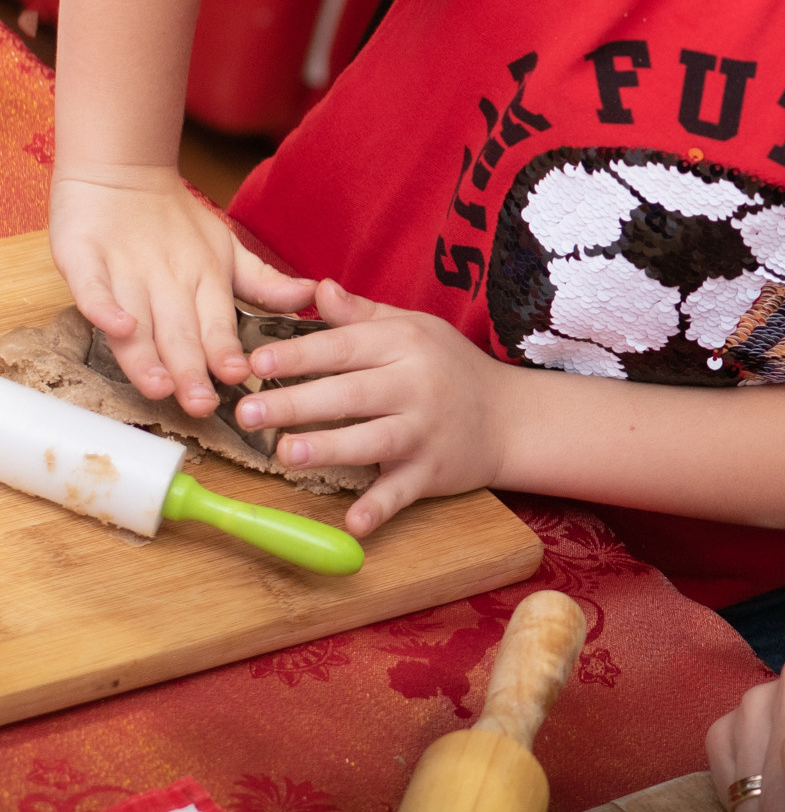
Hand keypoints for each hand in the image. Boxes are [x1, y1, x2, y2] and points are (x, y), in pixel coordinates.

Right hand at [49, 166, 317, 414]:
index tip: (239, 377)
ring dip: (148, 354)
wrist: (120, 169)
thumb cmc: (175, 221)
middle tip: (202, 404)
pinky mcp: (85, 257)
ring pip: (137, 320)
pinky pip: (93, 286)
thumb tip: (310, 295)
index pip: (216, 324)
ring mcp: (125, 270)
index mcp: (204, 279)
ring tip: (160, 386)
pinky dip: (103, 307)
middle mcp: (167, 280)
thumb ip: (262, 282)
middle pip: (178, 332)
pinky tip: (116, 327)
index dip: (225, 352)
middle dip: (190, 371)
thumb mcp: (226, 250)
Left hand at [234, 279, 513, 536]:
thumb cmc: (450, 367)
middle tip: (246, 412)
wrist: (509, 416)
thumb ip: (361, 314)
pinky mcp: (432, 472)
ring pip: (374, 440)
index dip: (298, 354)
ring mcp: (425, 431)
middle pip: (351, 393)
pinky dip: (379, 508)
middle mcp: (416, 385)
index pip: (343, 347)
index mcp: (405, 344)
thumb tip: (318, 288)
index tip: (253, 361)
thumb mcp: (413, 329)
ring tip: (286, 453)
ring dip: (330, 448)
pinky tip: (352, 523)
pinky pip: (402, 491)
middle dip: (297, 403)